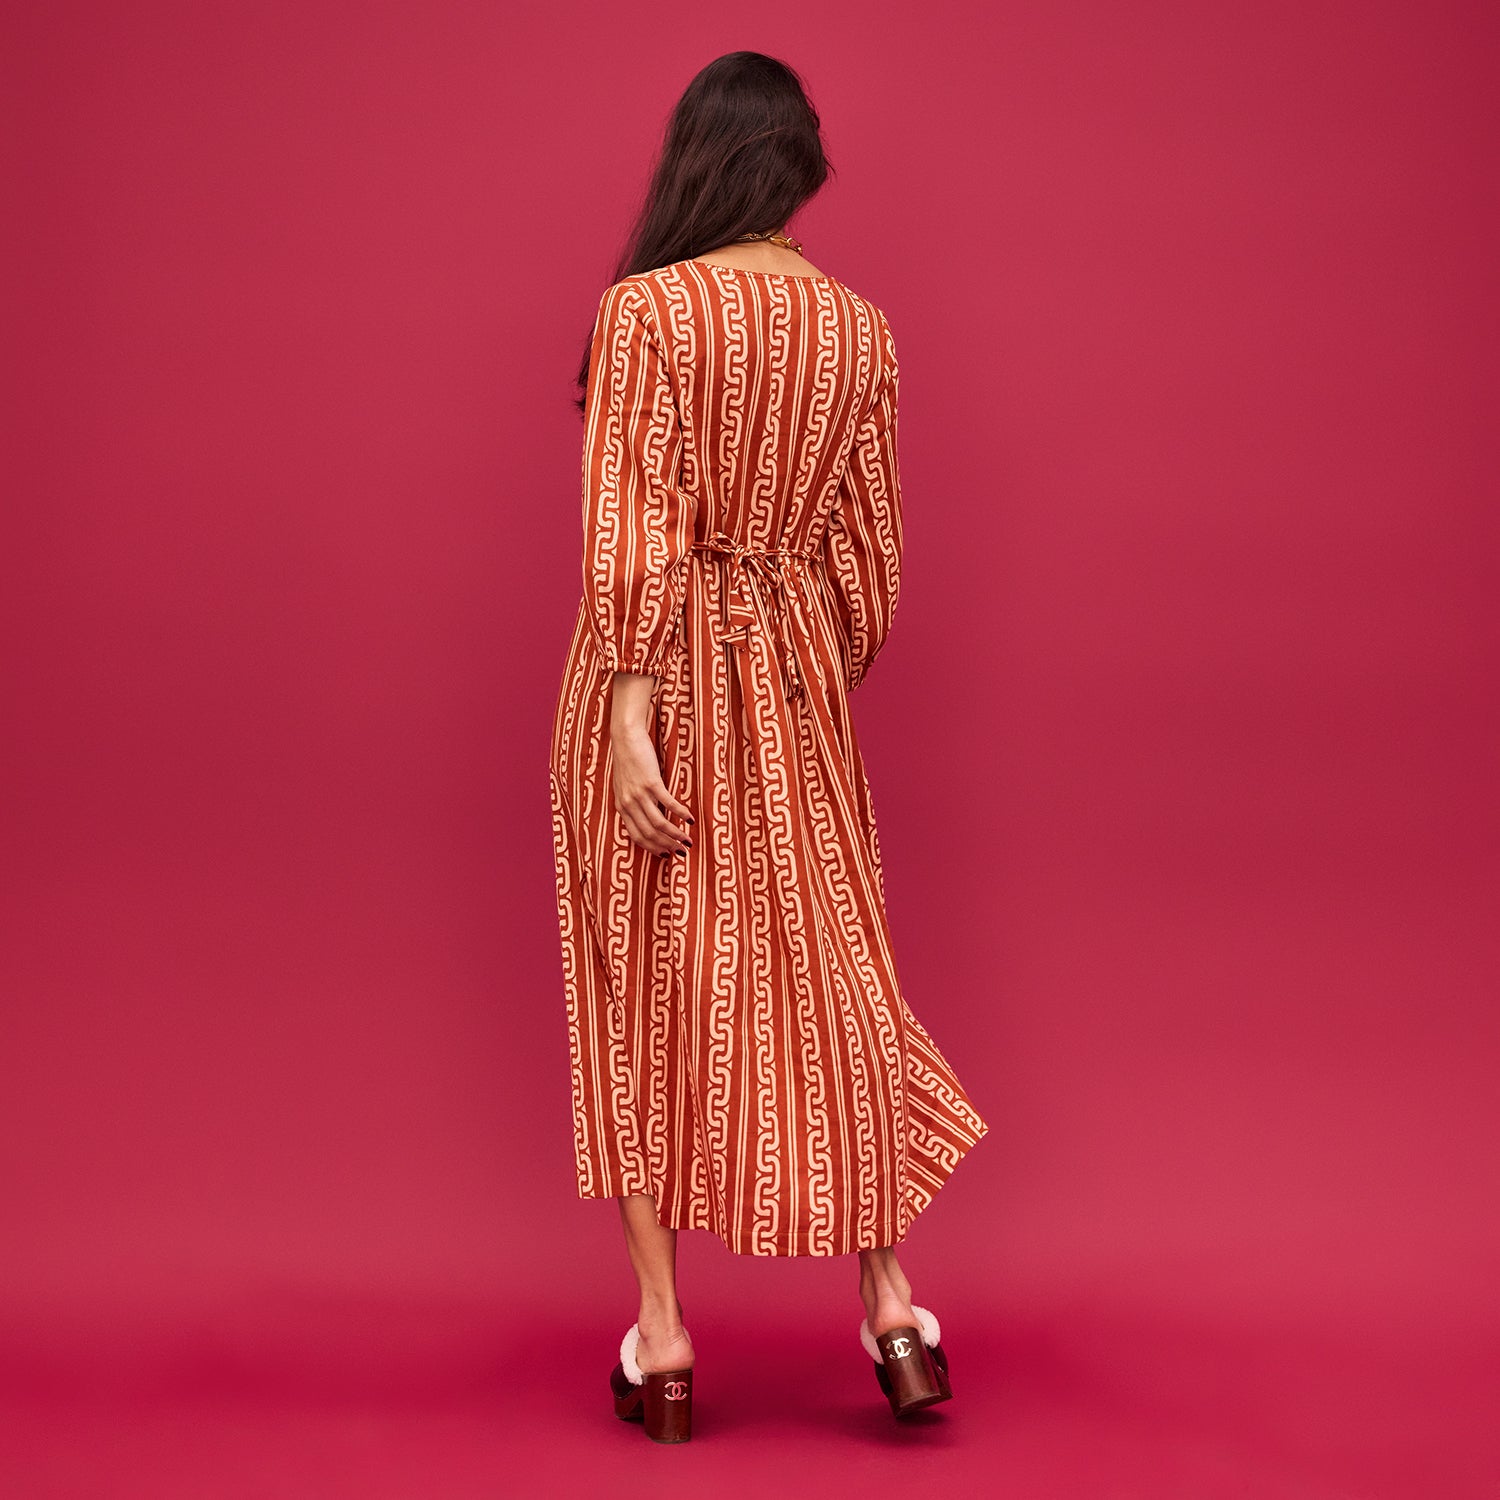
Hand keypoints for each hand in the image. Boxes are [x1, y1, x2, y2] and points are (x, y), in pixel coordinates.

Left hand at [610, 673, 693, 856]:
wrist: (626, 737)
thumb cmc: (628, 760)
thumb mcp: (626, 786)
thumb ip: (634, 803)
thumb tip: (651, 817)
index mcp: (621, 807)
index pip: (637, 836)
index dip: (653, 849)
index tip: (666, 855)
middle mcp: (628, 804)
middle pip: (649, 834)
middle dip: (667, 846)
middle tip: (682, 851)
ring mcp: (639, 794)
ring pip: (659, 824)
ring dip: (676, 835)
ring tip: (688, 840)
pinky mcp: (651, 782)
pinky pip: (668, 804)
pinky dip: (680, 814)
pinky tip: (690, 819)